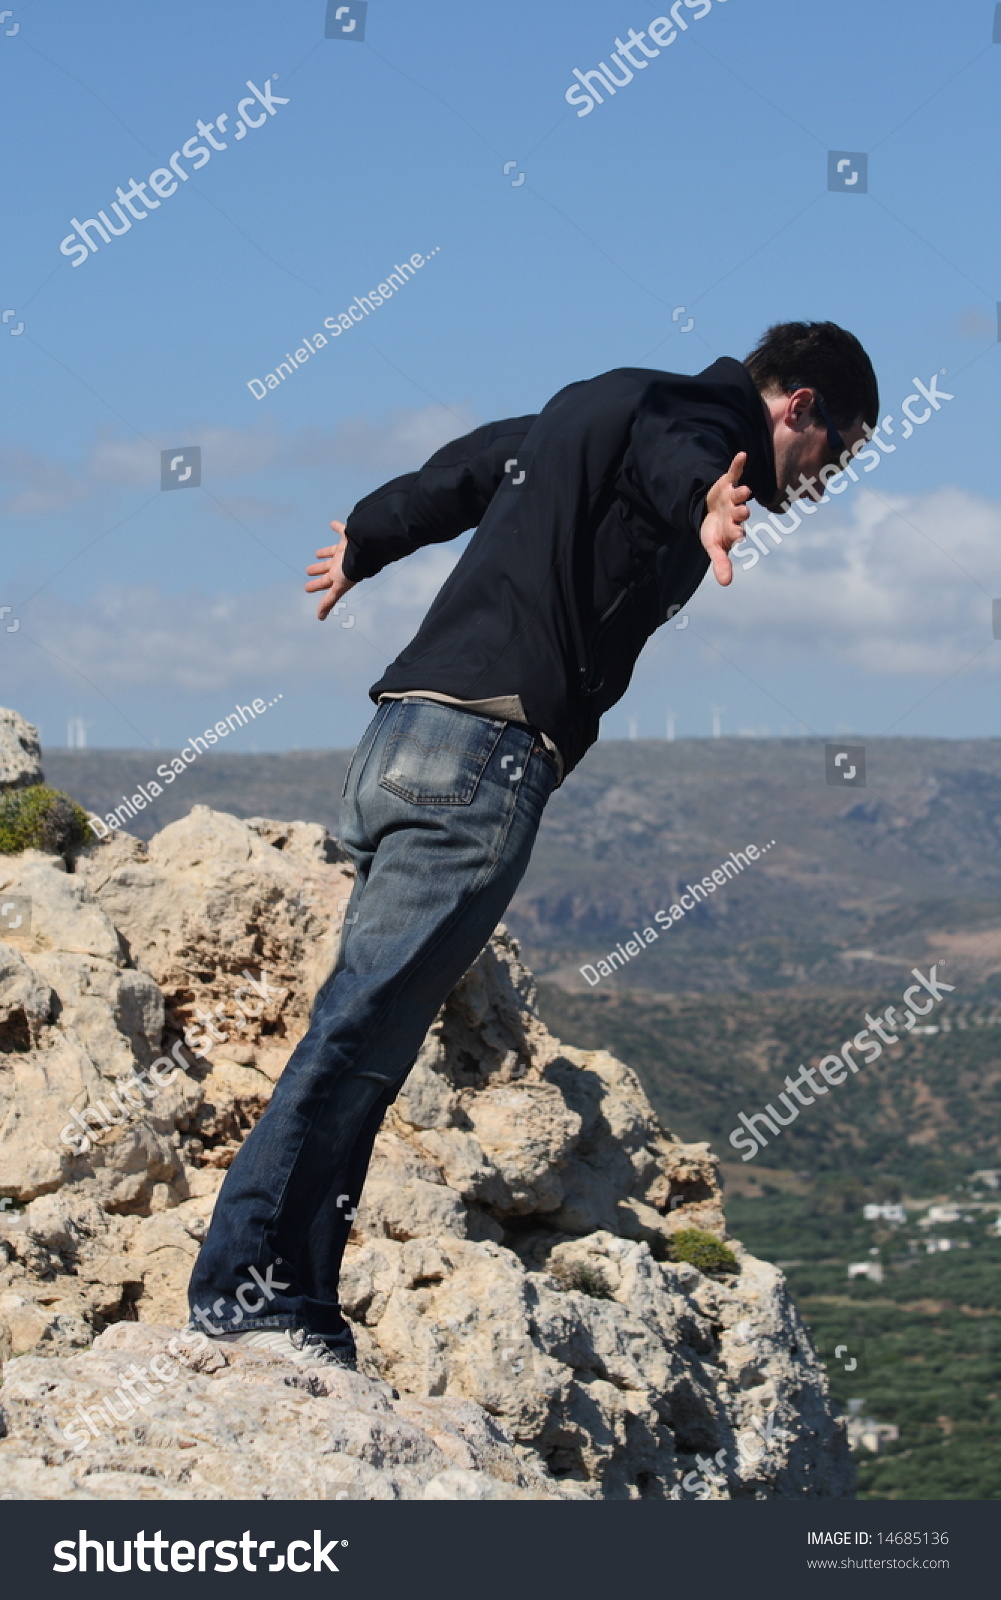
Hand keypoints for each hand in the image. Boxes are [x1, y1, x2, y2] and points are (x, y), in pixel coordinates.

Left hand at [305, 521, 356, 620]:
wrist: (365, 548)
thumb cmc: (352, 569)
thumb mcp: (338, 587)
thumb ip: (329, 601)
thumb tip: (320, 619)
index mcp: (338, 575)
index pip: (324, 582)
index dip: (315, 586)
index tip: (306, 588)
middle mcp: (341, 564)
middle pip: (327, 568)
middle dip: (318, 570)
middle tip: (308, 571)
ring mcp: (345, 550)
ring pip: (332, 552)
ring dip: (324, 553)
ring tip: (316, 554)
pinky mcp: (348, 536)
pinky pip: (341, 530)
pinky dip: (337, 528)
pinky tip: (332, 524)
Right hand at [699, 452, 751, 586]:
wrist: (710, 512)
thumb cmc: (715, 531)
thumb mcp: (713, 547)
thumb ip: (720, 563)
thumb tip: (726, 584)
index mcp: (733, 528)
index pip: (735, 532)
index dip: (736, 533)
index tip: (738, 536)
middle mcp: (736, 512)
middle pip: (739, 512)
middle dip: (740, 512)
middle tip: (743, 512)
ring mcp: (733, 496)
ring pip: (738, 494)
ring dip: (740, 493)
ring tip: (745, 491)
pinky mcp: (728, 482)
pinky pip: (735, 472)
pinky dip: (738, 464)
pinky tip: (743, 455)